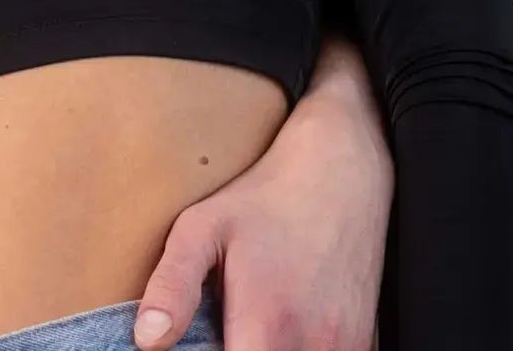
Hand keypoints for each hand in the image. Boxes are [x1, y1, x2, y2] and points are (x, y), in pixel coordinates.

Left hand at [134, 40, 388, 350]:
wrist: (340, 179)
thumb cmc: (265, 201)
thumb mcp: (201, 228)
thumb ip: (173, 286)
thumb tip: (147, 340)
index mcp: (268, 324)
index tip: (199, 342)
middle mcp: (314, 348)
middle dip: (236, 350)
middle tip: (220, 327)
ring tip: (245, 324)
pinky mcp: (364, 348)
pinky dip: (296, 349)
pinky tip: (280, 328)